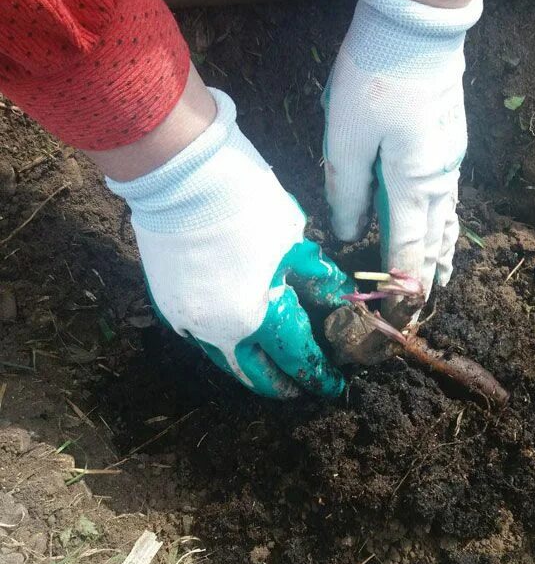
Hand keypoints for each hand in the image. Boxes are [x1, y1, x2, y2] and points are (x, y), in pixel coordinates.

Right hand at [107, 88, 352, 398]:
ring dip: (251, 369)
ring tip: (271, 369)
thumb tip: (336, 297)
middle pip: (256, 375)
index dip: (318, 373)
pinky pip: (201, 339)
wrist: (176, 176)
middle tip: (301, 386)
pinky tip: (238, 338)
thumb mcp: (293, 239)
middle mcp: (220, 332)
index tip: (333, 382)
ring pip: (225, 362)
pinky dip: (225, 345)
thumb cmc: (243, 202)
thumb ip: (315, 278)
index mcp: (259, 316)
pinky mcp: (168, 308)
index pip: (297, 358)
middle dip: (283, 385)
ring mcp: (188, 323)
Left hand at [323, 0, 482, 294]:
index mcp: (412, 184)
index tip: (402, 314)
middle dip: (429, 276)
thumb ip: (346, 192)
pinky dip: (445, 223)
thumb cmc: (376, 77)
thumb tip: (349, 235)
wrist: (418, 24)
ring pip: (448, 220)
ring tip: (442, 275)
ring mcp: (450, 159)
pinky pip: (449, 197)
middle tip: (424, 304)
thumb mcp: (345, 138)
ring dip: (443, 251)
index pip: (409, 250)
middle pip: (436, 240)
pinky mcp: (450, 140)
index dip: (404, 286)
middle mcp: (438, 180)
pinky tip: (441, 224)